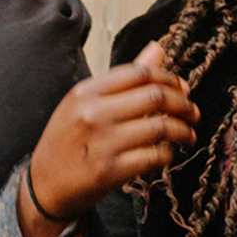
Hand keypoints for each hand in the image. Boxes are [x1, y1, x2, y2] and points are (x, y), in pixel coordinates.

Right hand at [18, 41, 197, 236]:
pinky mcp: (109, 171)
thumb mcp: (86, 104)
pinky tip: (167, 153)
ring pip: (161, 127)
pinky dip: (168, 154)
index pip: (140, 72)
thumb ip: (124, 79)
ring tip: (188, 134)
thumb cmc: (68, 141)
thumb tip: (159, 49)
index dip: (169, 79)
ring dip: (183, 130)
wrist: (43, 187)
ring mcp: (101, 143)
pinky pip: (154, 156)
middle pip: (156, 96)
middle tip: (193, 112)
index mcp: (86, 92)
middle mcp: (92, 113)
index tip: (182, 89)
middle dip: (184, 103)